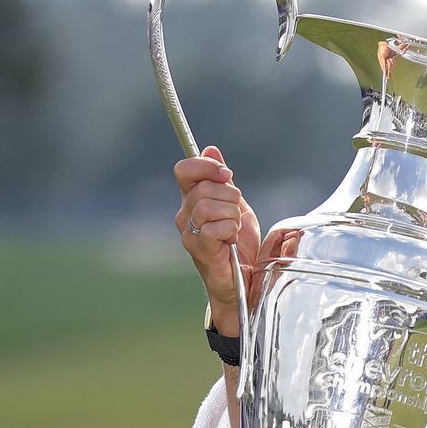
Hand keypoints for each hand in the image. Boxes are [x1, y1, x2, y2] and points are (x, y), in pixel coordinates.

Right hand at [174, 146, 259, 334]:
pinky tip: (232, 241)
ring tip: (235, 229)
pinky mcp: (197, 249)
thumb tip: (211, 150)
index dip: (206, 166)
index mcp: (191, 199)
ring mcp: (188, 233)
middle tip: (237, 215)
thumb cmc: (238, 244)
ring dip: (232, 215)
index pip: (185, 169)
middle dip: (231, 197)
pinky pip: (214, 227)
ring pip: (209, 206)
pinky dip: (231, 231)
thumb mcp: (235, 204)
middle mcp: (184, 214)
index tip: (227, 175)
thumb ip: (222, 179)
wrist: (243, 277)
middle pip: (204, 187)